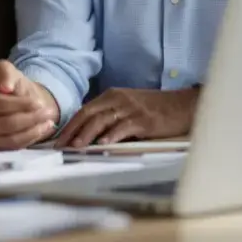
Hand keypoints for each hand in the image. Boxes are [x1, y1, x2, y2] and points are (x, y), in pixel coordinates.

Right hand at [0, 61, 58, 150]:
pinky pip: (8, 150)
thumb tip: (6, 87)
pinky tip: (37, 133)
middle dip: (32, 119)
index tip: (40, 103)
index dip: (22, 104)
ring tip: (48, 124)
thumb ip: (1, 72)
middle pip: (6, 124)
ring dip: (33, 133)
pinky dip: (25, 141)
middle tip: (49, 114)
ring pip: (9, 140)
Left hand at [55, 87, 199, 147]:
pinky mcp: (145, 119)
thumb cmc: (156, 108)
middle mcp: (118, 99)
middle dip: (72, 130)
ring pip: (102, 120)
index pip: (84, 110)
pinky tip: (103, 143)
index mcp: (111, 95)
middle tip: (60, 145)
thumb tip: (88, 134)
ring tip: (76, 146)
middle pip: (88, 114)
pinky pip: (124, 127)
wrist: (184, 104)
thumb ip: (110, 116)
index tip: (58, 139)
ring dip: (86, 134)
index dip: (70, 125)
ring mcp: (131, 109)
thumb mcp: (129, 107)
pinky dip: (112, 135)